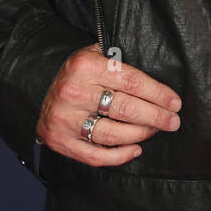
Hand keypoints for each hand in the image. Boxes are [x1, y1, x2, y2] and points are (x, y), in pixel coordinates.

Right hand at [37, 43, 181, 166]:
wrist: (36, 88)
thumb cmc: (77, 73)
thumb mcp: (93, 54)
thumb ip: (119, 60)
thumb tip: (157, 76)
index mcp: (84, 66)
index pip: (130, 81)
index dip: (157, 93)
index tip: (174, 102)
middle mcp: (73, 92)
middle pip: (124, 108)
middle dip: (155, 116)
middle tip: (173, 121)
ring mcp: (65, 119)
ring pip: (112, 134)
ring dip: (140, 134)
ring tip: (155, 130)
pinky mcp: (60, 141)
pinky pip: (95, 155)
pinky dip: (119, 156)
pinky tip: (136, 149)